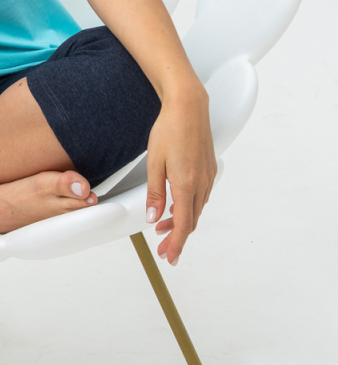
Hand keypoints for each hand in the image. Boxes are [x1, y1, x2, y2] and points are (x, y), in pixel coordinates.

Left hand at [144, 87, 216, 264]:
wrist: (188, 106)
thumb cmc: (169, 130)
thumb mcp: (154, 163)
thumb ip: (155, 193)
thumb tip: (153, 218)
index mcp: (186, 184)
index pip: (184, 224)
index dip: (177, 244)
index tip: (170, 258)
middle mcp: (202, 183)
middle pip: (191, 220)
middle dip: (177, 237)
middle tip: (162, 248)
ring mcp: (208, 175)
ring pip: (196, 208)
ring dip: (182, 221)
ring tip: (164, 227)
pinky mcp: (209, 168)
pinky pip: (201, 196)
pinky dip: (189, 206)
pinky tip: (178, 205)